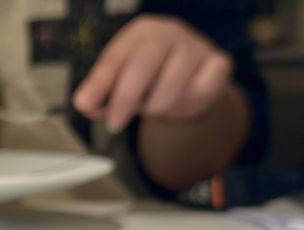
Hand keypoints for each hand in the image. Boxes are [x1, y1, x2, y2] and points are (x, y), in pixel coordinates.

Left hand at [73, 15, 233, 132]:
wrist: (192, 83)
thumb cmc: (150, 81)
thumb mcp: (120, 84)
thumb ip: (99, 94)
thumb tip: (84, 104)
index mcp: (139, 33)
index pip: (115, 57)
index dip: (99, 83)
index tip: (86, 106)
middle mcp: (168, 32)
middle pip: (144, 64)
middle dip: (126, 98)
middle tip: (114, 123)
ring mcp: (196, 45)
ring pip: (173, 81)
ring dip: (157, 105)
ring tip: (153, 109)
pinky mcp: (218, 63)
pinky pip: (201, 89)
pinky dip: (188, 103)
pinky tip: (183, 101)